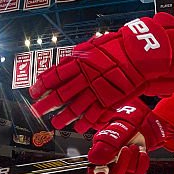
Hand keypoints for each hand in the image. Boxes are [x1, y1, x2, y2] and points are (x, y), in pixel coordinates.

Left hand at [29, 13, 173, 128]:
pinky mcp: (108, 101)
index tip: (34, 92)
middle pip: (60, 95)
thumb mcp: (93, 47)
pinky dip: (83, 123)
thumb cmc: (118, 48)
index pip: (53, 76)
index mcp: (78, 62)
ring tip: (55, 123)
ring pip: (74, 108)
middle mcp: (84, 77)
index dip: (42, 86)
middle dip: (46, 105)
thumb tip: (66, 64)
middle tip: (38, 111)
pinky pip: (92, 115)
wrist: (139, 55)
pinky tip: (77, 127)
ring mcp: (96, 91)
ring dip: (63, 117)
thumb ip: (79, 58)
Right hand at [87, 101, 173, 173]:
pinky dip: (142, 161)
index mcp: (100, 163)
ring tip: (132, 147)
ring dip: (133, 158)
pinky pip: (139, 172)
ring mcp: (124, 173)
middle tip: (125, 148)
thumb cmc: (118, 133)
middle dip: (123, 160)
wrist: (134, 129)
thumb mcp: (107, 138)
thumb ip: (100, 150)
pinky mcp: (136, 172)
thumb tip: (95, 160)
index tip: (102, 173)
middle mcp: (111, 171)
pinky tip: (140, 153)